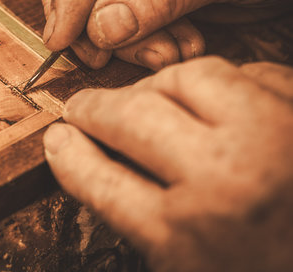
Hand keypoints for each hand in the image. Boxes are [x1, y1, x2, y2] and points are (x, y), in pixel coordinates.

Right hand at [43, 56, 292, 271]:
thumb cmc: (265, 266)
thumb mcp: (191, 264)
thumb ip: (140, 218)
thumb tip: (89, 162)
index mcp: (189, 238)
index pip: (98, 178)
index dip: (68, 154)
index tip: (56, 138)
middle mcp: (230, 179)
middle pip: (130, 117)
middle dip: (93, 110)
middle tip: (82, 109)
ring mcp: (278, 135)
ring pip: (188, 79)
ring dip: (157, 87)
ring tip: (148, 100)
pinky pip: (248, 73)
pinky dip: (221, 84)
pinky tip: (213, 104)